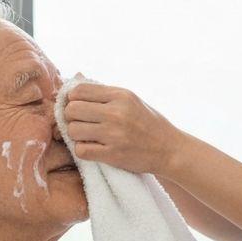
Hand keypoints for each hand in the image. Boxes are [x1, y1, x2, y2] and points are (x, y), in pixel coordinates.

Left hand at [63, 78, 183, 175]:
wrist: (170, 150)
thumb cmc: (149, 123)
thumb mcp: (132, 100)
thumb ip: (105, 94)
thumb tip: (73, 86)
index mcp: (121, 95)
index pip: (78, 90)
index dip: (73, 99)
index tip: (79, 107)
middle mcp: (116, 112)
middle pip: (71, 110)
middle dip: (71, 117)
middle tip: (82, 122)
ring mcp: (114, 134)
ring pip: (73, 130)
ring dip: (76, 135)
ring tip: (88, 136)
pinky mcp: (113, 154)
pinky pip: (81, 150)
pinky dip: (83, 150)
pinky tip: (93, 148)